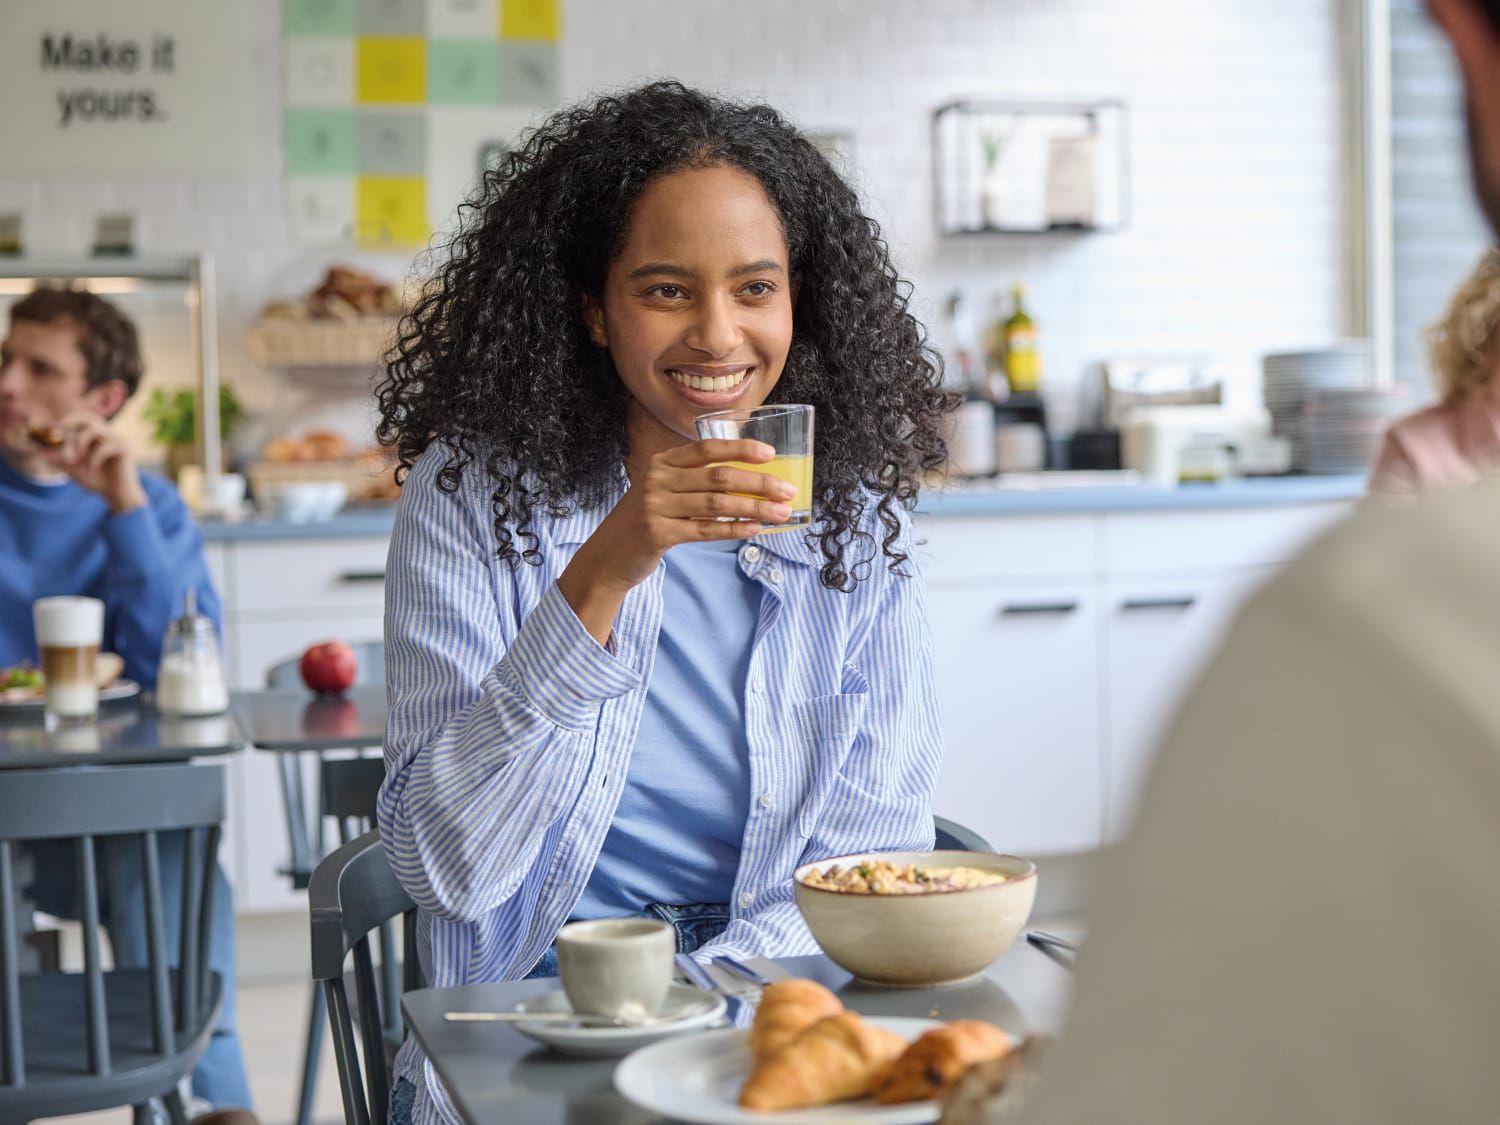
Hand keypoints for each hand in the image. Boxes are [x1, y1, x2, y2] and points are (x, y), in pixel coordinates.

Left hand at [42, 412, 146, 513]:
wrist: (117, 495)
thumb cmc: (97, 481)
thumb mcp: (74, 470)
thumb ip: (60, 461)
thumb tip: (42, 453)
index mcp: (97, 436)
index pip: (82, 419)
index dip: (68, 421)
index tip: (55, 429)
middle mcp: (108, 434)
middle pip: (89, 417)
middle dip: (72, 422)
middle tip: (61, 430)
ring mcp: (117, 439)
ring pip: (94, 430)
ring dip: (80, 443)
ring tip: (76, 459)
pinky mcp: (125, 448)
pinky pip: (104, 447)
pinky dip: (93, 458)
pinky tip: (92, 469)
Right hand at [558, 439, 797, 642]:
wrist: (608, 555)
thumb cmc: (647, 521)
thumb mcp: (664, 491)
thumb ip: (695, 481)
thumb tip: (750, 482)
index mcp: (662, 462)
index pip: (707, 448)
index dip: (741, 448)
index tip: (770, 453)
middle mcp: (658, 479)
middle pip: (719, 476)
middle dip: (759, 482)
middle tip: (787, 490)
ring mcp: (656, 506)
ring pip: (717, 504)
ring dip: (755, 508)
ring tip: (780, 513)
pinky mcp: (658, 534)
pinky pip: (706, 530)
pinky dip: (734, 529)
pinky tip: (755, 529)